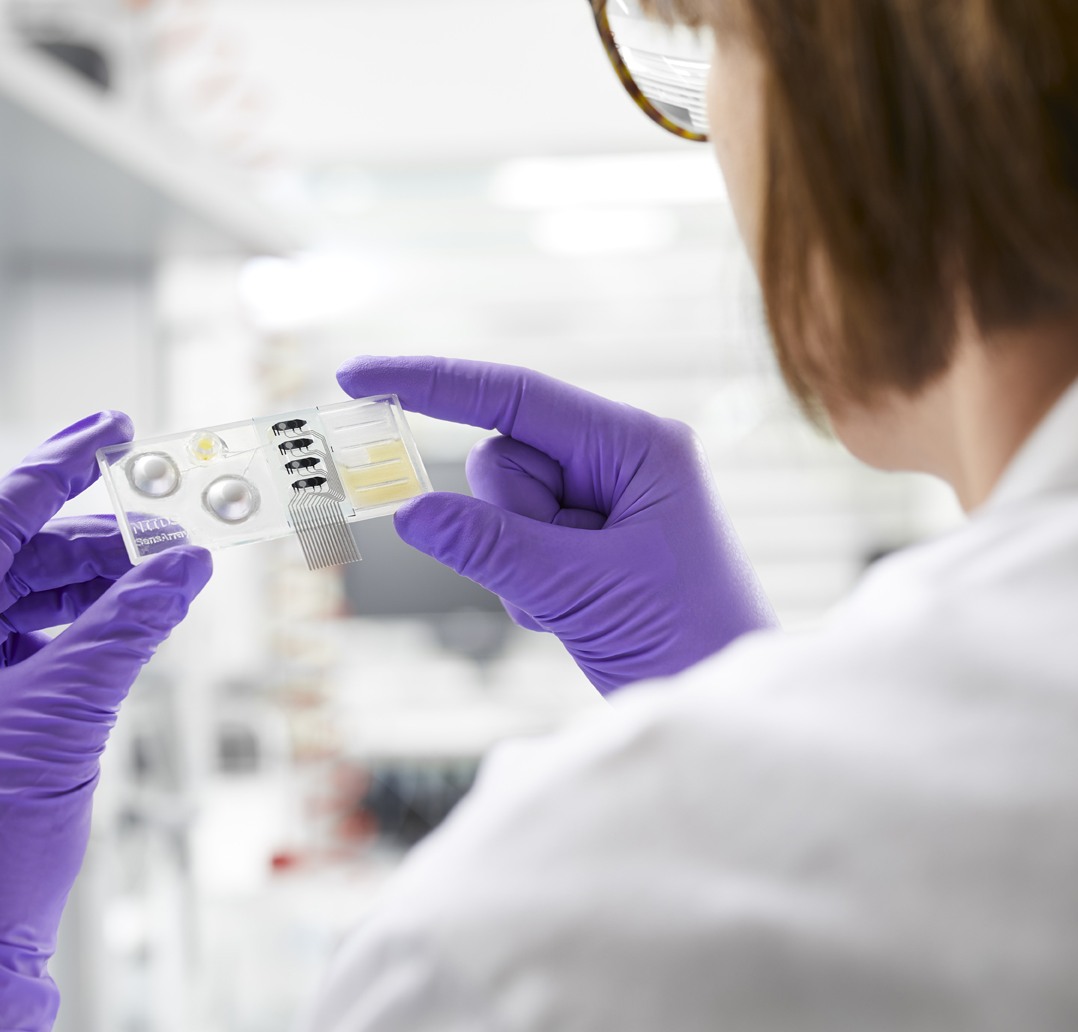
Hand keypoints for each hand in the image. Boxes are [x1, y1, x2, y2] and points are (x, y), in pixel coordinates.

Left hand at [0, 412, 212, 1031]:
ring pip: (30, 603)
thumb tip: (186, 562)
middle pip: (15, 563)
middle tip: (172, 525)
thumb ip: (128, 627)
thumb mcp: (65, 714)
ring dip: (100, 586)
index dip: (55, 470)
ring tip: (170, 571)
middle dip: (97, 540)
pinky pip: (36, 646)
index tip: (110, 427)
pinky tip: (140, 616)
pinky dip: (90, 630)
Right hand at [338, 357, 776, 693]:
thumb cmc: (685, 638)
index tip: (357, 378)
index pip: (515, 395)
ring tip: (576, 604)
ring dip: (516, 564)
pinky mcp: (583, 540)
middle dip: (508, 523)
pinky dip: (526, 586)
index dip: (432, 382)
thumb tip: (408, 511)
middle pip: (500, 460)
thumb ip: (490, 547)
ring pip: (496, 508)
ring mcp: (599, 500)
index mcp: (635, 445)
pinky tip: (576, 615)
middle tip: (560, 577)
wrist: (720, 700)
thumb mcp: (581, 590)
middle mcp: (617, 459)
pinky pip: (509, 545)